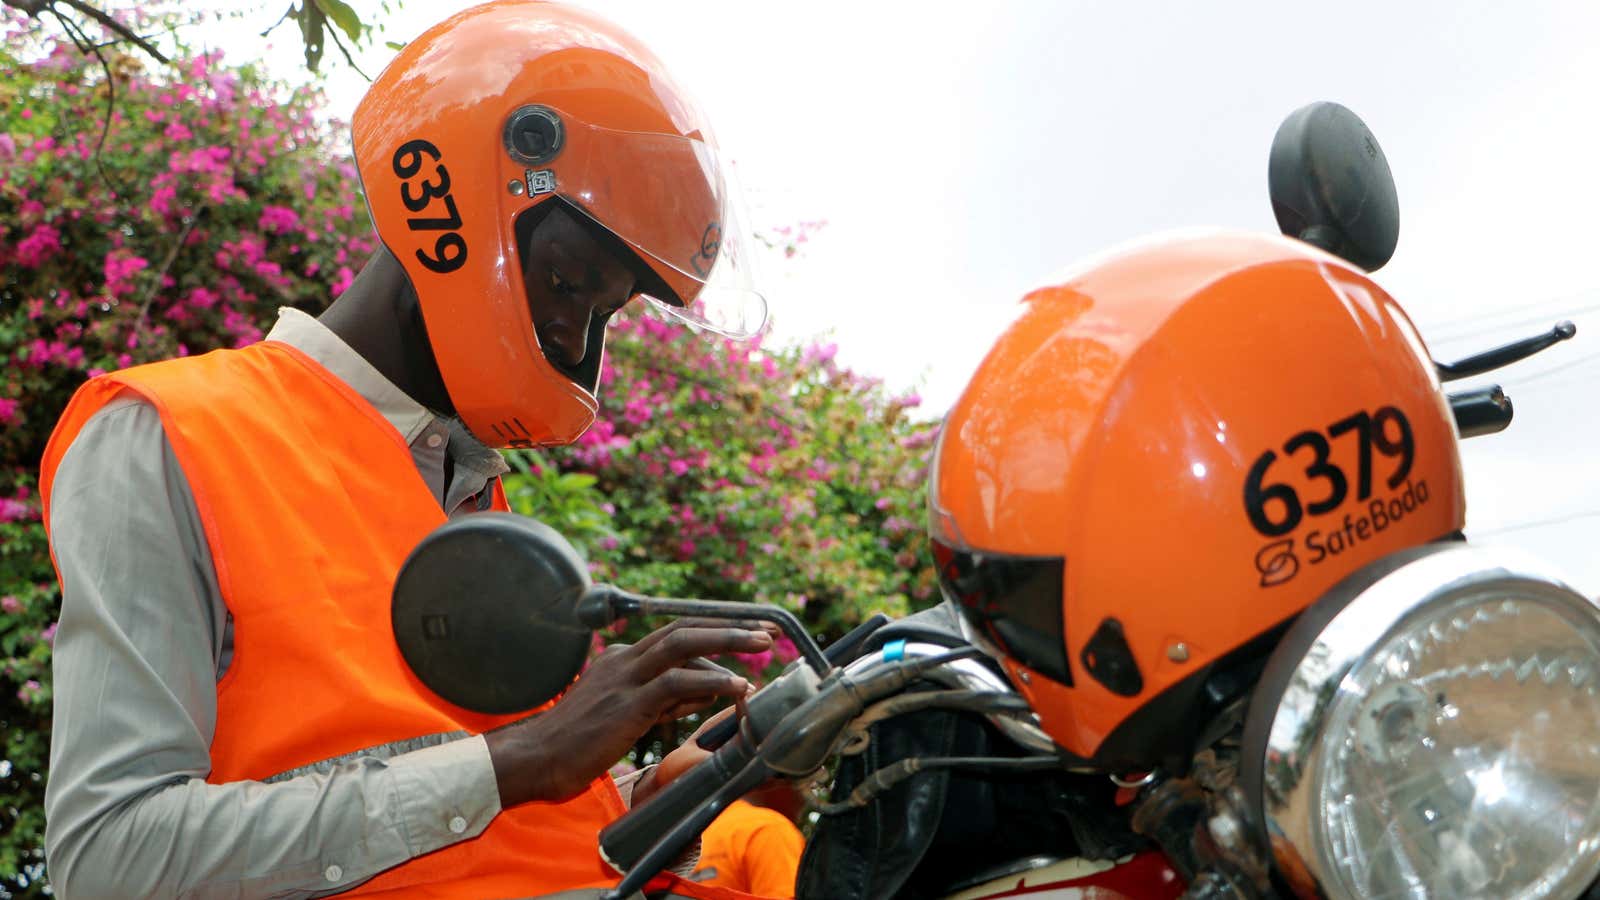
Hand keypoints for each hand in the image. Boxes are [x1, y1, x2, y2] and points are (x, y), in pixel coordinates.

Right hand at [484, 618, 771, 806]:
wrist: (534, 760)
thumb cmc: (576, 745)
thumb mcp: (626, 715)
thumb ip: (665, 699)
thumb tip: (708, 690)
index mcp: (621, 660)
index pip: (676, 636)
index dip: (715, 631)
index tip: (748, 634)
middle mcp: (624, 660)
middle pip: (684, 628)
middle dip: (729, 626)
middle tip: (766, 631)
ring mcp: (624, 679)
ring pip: (683, 644)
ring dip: (727, 641)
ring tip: (761, 648)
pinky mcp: (627, 704)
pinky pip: (676, 683)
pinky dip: (711, 680)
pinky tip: (737, 686)